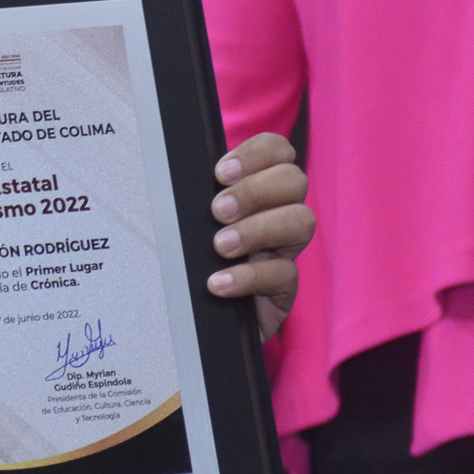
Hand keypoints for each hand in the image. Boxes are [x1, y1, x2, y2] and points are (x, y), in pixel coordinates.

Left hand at [204, 132, 311, 341]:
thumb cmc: (187, 262)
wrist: (193, 321)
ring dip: (258, 229)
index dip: (256, 154)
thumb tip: (171, 177)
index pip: (277, 151)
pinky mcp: (283, 290)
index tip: (220, 173)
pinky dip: (249, 276)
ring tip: (220, 246)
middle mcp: (276, 213)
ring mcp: (284, 251)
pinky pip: (284, 275)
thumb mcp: (187, 225)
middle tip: (218, 211)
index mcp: (254, 189)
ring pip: (301, 222)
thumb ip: (192, 199)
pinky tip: (219, 283)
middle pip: (294, 181)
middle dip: (255, 191)